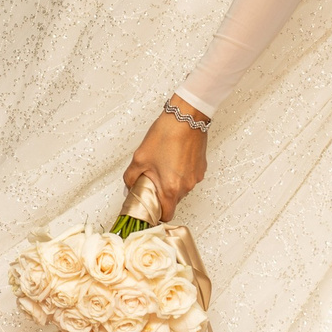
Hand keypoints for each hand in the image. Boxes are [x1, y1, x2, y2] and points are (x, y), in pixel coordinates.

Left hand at [122, 99, 209, 217]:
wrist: (186, 117)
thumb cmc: (167, 134)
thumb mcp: (140, 157)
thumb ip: (131, 177)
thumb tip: (129, 186)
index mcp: (171, 188)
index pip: (166, 215)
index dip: (156, 213)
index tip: (149, 207)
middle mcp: (186, 186)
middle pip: (173, 201)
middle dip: (161, 195)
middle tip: (151, 181)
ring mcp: (196, 177)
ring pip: (181, 189)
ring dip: (171, 183)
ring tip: (162, 165)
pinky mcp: (201, 167)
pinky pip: (188, 177)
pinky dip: (180, 173)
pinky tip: (173, 158)